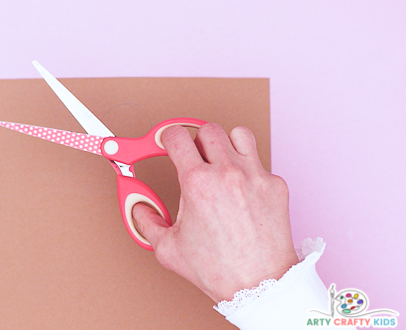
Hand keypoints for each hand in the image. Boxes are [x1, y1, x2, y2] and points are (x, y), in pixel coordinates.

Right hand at [132, 123, 298, 302]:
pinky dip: (248, 169)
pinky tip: (242, 190)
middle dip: (195, 141)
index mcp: (197, 184)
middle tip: (194, 158)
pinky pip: (259, 162)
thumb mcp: (168, 248)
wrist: (260, 285)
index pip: (176, 136)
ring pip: (239, 134)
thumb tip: (140, 209)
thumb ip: (146, 222)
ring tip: (221, 163)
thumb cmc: (218, 270)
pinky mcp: (275, 185)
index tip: (167, 143)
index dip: (167, 137)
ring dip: (225, 144)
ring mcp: (255, 176)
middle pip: (207, 129)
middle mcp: (227, 173)